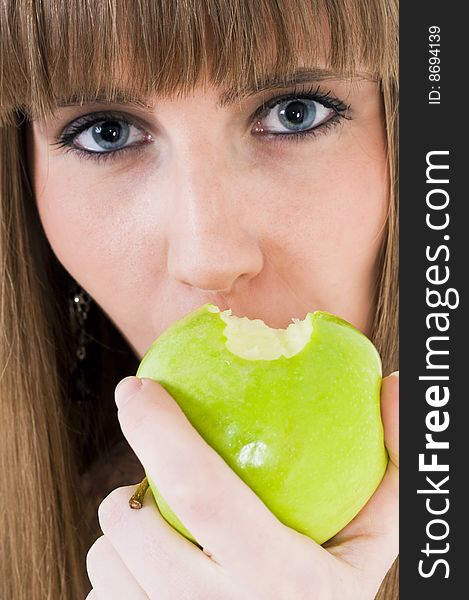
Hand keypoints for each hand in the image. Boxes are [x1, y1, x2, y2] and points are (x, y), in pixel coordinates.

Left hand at [86, 372, 398, 598]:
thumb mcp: (372, 542)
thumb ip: (391, 467)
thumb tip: (396, 385)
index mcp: (283, 583)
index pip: (203, 492)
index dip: (160, 431)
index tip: (136, 389)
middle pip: (132, 528)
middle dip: (128, 490)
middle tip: (153, 481)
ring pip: (107, 566)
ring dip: (125, 536)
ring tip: (167, 539)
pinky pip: (103, 599)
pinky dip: (122, 577)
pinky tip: (158, 582)